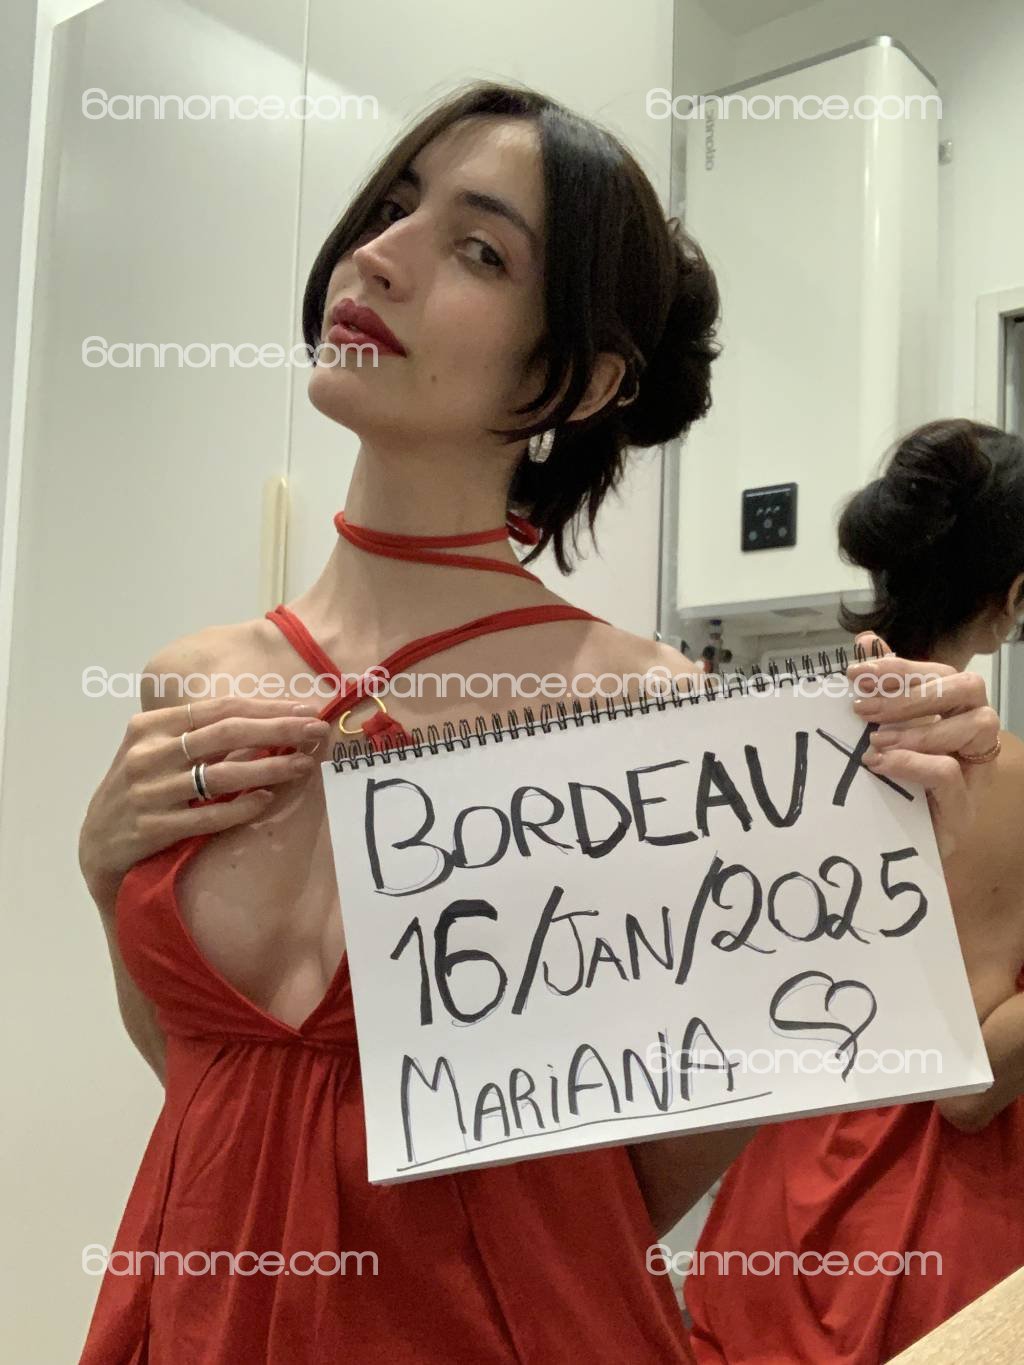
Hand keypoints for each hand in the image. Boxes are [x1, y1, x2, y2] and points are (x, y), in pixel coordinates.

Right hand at [79, 697, 331, 906]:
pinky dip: (240, 807)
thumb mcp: (155, 749)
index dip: (264, 707)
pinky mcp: (154, 828)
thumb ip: (197, 733)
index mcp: (150, 726)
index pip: (217, 708)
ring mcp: (150, 792)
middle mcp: (148, 755)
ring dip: (269, 767)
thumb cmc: (140, 787)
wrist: (98, 842)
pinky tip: (267, 799)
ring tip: (304, 764)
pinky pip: (207, 816)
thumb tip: (266, 717)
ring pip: (221, 775)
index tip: (304, 708)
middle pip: (225, 735)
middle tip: (316, 730)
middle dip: (277, 729)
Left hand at [847, 631, 1000, 857]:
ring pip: (975, 724)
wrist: (894, 850)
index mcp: (953, 714)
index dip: (902, 668)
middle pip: (969, 688)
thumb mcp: (880, 734)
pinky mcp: (964, 808)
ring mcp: (975, 772)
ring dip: (918, 726)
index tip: (857, 674)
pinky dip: (913, 762)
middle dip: (914, 691)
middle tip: (863, 708)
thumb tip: (866, 640)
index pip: (942, 673)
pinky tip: (880, 763)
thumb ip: (879, 690)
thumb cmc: (892, 787)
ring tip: (874, 741)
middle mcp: (973, 737)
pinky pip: (950, 771)